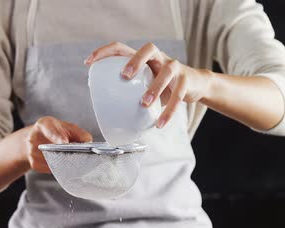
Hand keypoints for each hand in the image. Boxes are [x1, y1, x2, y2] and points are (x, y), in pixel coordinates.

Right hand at [26, 116, 92, 172]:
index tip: (65, 142)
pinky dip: (61, 167)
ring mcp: (32, 152)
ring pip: (53, 161)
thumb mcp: (67, 127)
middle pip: (51, 149)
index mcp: (43, 125)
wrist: (36, 139)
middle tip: (77, 155)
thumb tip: (88, 143)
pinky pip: (52, 168)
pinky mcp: (34, 164)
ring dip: (65, 162)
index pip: (49, 130)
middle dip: (65, 153)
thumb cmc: (55, 132)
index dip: (58, 136)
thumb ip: (79, 133)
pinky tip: (63, 162)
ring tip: (71, 158)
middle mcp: (33, 138)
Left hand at [84, 42, 212, 127]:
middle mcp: (159, 58)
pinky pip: (178, 94)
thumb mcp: (144, 84)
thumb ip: (128, 91)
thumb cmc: (163, 86)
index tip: (89, 63)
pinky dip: (169, 110)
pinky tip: (160, 123)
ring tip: (144, 104)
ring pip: (166, 72)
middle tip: (124, 76)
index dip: (104, 52)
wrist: (196, 85)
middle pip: (148, 49)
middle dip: (135, 61)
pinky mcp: (186, 80)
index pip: (121, 47)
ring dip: (154, 87)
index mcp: (143, 58)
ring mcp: (174, 67)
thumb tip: (104, 107)